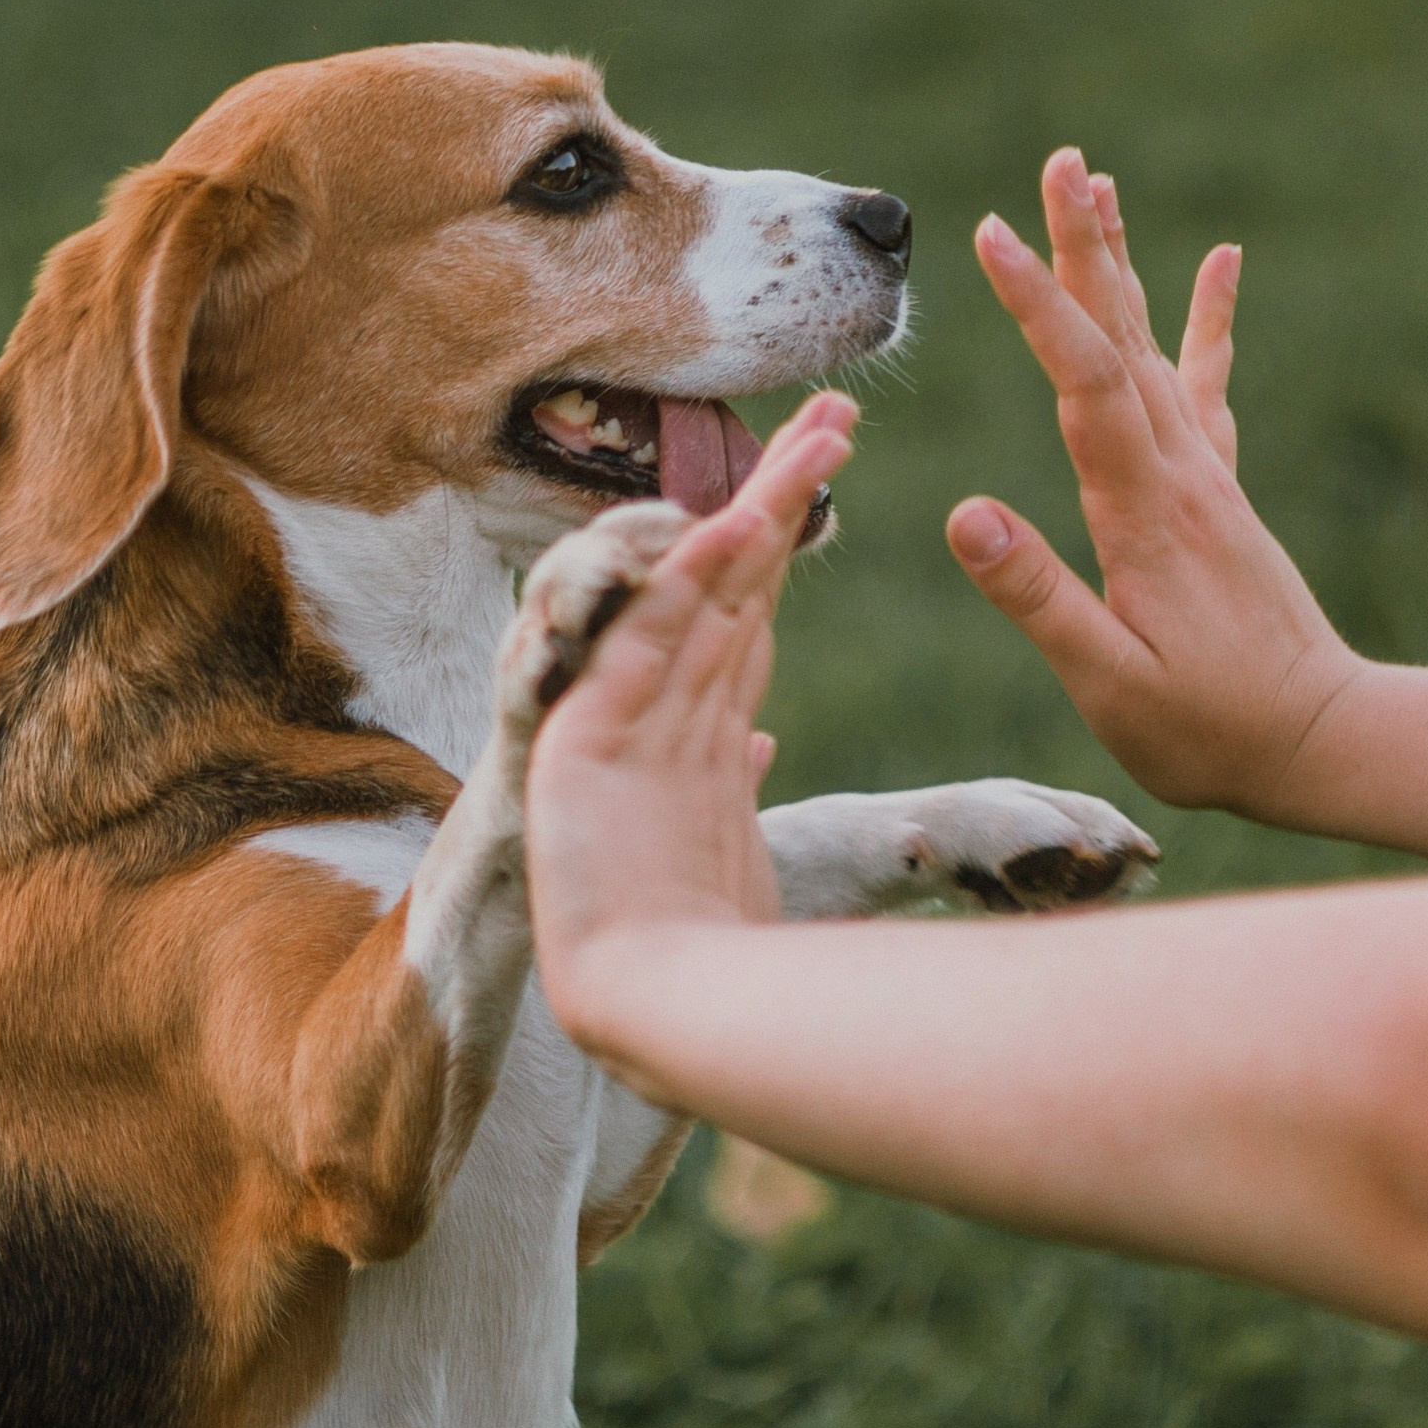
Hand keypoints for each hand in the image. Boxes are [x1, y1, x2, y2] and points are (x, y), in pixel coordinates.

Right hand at [525, 394, 857, 1029]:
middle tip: (837, 414)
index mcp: (694, 727)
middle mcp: (657, 708)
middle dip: (785, 495)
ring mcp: (620, 718)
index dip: (792, 539)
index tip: (834, 469)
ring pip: (700, 594)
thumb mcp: (731, 843)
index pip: (751, 609)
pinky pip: (651, 644)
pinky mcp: (590, 740)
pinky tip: (732, 526)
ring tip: (813, 442)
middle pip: (731, 581)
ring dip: (756, 513)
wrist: (648, 1013)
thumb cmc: (699, 953)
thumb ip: (733, 778)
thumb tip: (758, 735)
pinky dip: (689, 582)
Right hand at [946, 150, 1359, 819]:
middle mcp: (1181, 473)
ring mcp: (1205, 475)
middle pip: (1121, 338)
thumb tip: (966, 513)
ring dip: (1120, 264)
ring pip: (1154, 345)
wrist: (1320, 741)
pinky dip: (1209, 318)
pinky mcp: (1217, 490)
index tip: (990, 234)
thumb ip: (1039, 597)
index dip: (1037, 304)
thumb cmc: (1206, 729)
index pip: (1083, 384)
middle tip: (1061, 163)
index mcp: (1144, 512)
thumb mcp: (1109, 681)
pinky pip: (1207, 384)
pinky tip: (1221, 259)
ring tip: (1097, 184)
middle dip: (1083, 248)